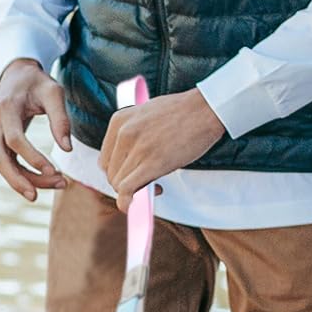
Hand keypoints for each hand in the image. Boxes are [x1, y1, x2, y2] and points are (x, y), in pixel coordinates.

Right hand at [0, 59, 72, 201]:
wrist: (16, 74)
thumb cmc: (37, 82)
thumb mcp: (53, 92)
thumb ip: (60, 118)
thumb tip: (67, 149)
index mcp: (6, 109)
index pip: (15, 140)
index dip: (33, 158)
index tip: (55, 170)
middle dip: (18, 180)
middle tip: (38, 196)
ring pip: (1, 165)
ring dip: (23, 180)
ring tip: (55, 185)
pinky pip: (6, 163)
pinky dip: (22, 175)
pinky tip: (43, 180)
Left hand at [101, 89, 225, 207]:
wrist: (206, 108)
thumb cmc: (182, 113)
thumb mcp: (145, 115)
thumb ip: (132, 135)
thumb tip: (129, 161)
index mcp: (119, 121)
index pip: (105, 160)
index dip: (118, 173)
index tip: (135, 175)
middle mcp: (123, 133)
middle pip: (111, 174)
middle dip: (127, 184)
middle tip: (149, 183)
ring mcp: (137, 148)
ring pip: (119, 184)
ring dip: (135, 193)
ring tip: (157, 186)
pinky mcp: (152, 162)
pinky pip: (127, 190)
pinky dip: (129, 203)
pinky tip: (144, 202)